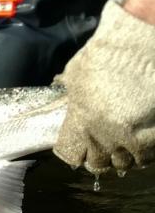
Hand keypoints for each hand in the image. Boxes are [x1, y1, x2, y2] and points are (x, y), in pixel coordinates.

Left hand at [53, 0, 154, 173]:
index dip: (72, 153)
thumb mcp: (76, 76)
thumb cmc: (105, 57)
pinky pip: (148, 155)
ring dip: (121, 156)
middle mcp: (108, 137)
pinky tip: (139, 140)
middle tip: (98, 148)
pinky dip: (142, 152)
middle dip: (97, 157)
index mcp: (83, 123)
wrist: (141, 48)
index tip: (75, 149)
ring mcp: (137, 140)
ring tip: (120, 144)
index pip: (72, 154)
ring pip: (126, 163)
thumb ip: (71, 97)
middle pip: (99, 164)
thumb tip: (66, 102)